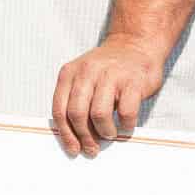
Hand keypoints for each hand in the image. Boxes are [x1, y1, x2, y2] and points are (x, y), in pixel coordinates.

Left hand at [50, 34, 162, 157]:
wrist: (135, 45)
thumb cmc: (108, 70)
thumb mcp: (83, 77)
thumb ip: (74, 100)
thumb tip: (73, 138)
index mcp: (69, 73)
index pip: (60, 109)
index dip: (65, 134)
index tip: (73, 149)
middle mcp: (87, 72)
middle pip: (77, 113)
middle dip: (84, 137)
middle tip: (92, 148)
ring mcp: (111, 75)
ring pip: (99, 114)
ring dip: (104, 131)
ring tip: (109, 133)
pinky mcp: (133, 82)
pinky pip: (126, 112)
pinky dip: (126, 125)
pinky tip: (126, 125)